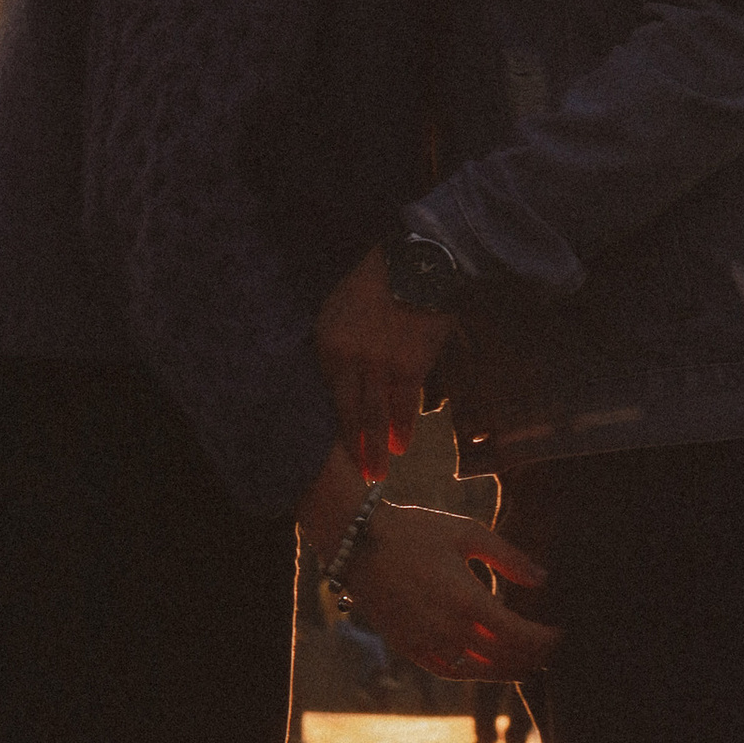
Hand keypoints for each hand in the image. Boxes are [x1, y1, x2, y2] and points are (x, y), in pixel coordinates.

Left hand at [316, 247, 450, 468]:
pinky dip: (404, 426)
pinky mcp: (412, 365)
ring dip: (379, 447)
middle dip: (358, 450)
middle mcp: (353, 362)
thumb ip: (334, 346)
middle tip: (361, 478)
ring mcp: (383, 366)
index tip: (338, 451)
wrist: (413, 264)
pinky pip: (406, 403)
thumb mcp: (336, 310)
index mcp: (330, 347)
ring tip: (379, 473)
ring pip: (379, 416)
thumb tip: (337, 380)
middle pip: (354, 415)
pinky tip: (402, 445)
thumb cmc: (371, 284)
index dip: (338, 428)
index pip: (332, 398)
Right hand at [345, 505, 557, 684]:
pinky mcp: (408, 647)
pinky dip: (472, 673)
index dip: (546, 640)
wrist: (357, 542)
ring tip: (527, 664)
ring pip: (478, 672)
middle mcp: (448, 631)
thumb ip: (508, 558)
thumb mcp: (467, 533)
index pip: (520, 637)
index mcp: (467, 602)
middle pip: (504, 660)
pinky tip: (485, 666)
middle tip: (551, 651)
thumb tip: (543, 580)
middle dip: (533, 658)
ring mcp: (426, 643)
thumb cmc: (415, 531)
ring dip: (506, 671)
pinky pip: (448, 671)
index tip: (561, 633)